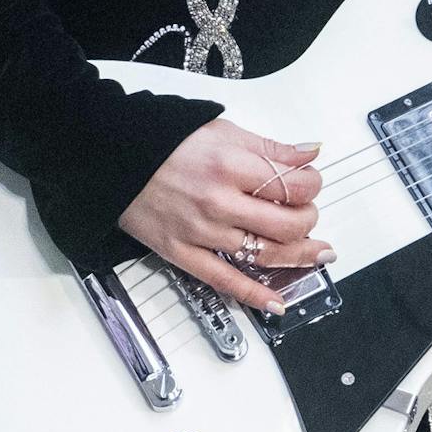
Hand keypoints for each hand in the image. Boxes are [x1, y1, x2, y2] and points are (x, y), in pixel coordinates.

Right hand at [118, 119, 329, 314]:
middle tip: (309, 214)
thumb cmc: (166, 142)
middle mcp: (218, 201)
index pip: (293, 186)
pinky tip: (277, 301)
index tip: (312, 184)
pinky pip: (224, 281)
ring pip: (264, 254)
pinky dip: (254, 295)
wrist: (115, 158)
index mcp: (231, 165)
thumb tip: (309, 154)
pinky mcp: (182, 253)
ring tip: (315, 253)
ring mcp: (201, 231)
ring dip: (298, 256)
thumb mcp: (223, 131)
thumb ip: (270, 147)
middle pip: (286, 224)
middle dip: (309, 221)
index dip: (313, 186)